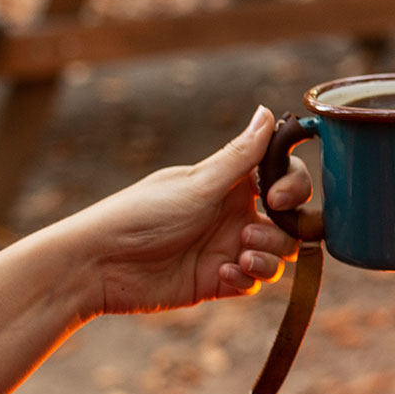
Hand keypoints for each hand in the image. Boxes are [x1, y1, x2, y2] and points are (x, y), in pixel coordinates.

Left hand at [52, 106, 312, 315]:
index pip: (284, 180)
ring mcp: (227, 248)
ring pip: (278, 254)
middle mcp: (233, 215)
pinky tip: (222, 274)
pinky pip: (254, 282)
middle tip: (251, 234)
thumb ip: (241, 155)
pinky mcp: (218, 281)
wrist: (100, 264)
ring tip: (240, 256)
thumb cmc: (142, 214)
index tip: (278, 199)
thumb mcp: (198, 184)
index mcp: (231, 184)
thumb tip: (267, 111)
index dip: (294, 189)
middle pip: (289, 222)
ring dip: (268, 256)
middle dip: (284, 231)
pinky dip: (247, 278)